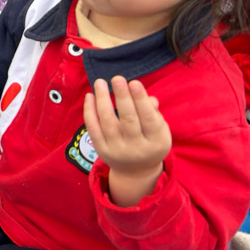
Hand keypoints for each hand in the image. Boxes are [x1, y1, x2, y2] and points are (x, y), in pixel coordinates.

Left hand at [83, 76, 170, 206]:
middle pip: (128, 120)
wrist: (136, 172)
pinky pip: (93, 128)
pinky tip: (90, 96)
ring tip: (100, 82)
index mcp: (156, 142)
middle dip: (122, 97)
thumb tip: (149, 98)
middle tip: (117, 78)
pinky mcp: (101, 150)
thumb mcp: (160, 131)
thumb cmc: (150, 142)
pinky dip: (89, 111)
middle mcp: (136, 148)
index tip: (134, 82)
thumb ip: (154, 113)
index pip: (149, 119)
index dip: (141, 100)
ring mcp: (117, 150)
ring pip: (107, 122)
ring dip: (102, 100)